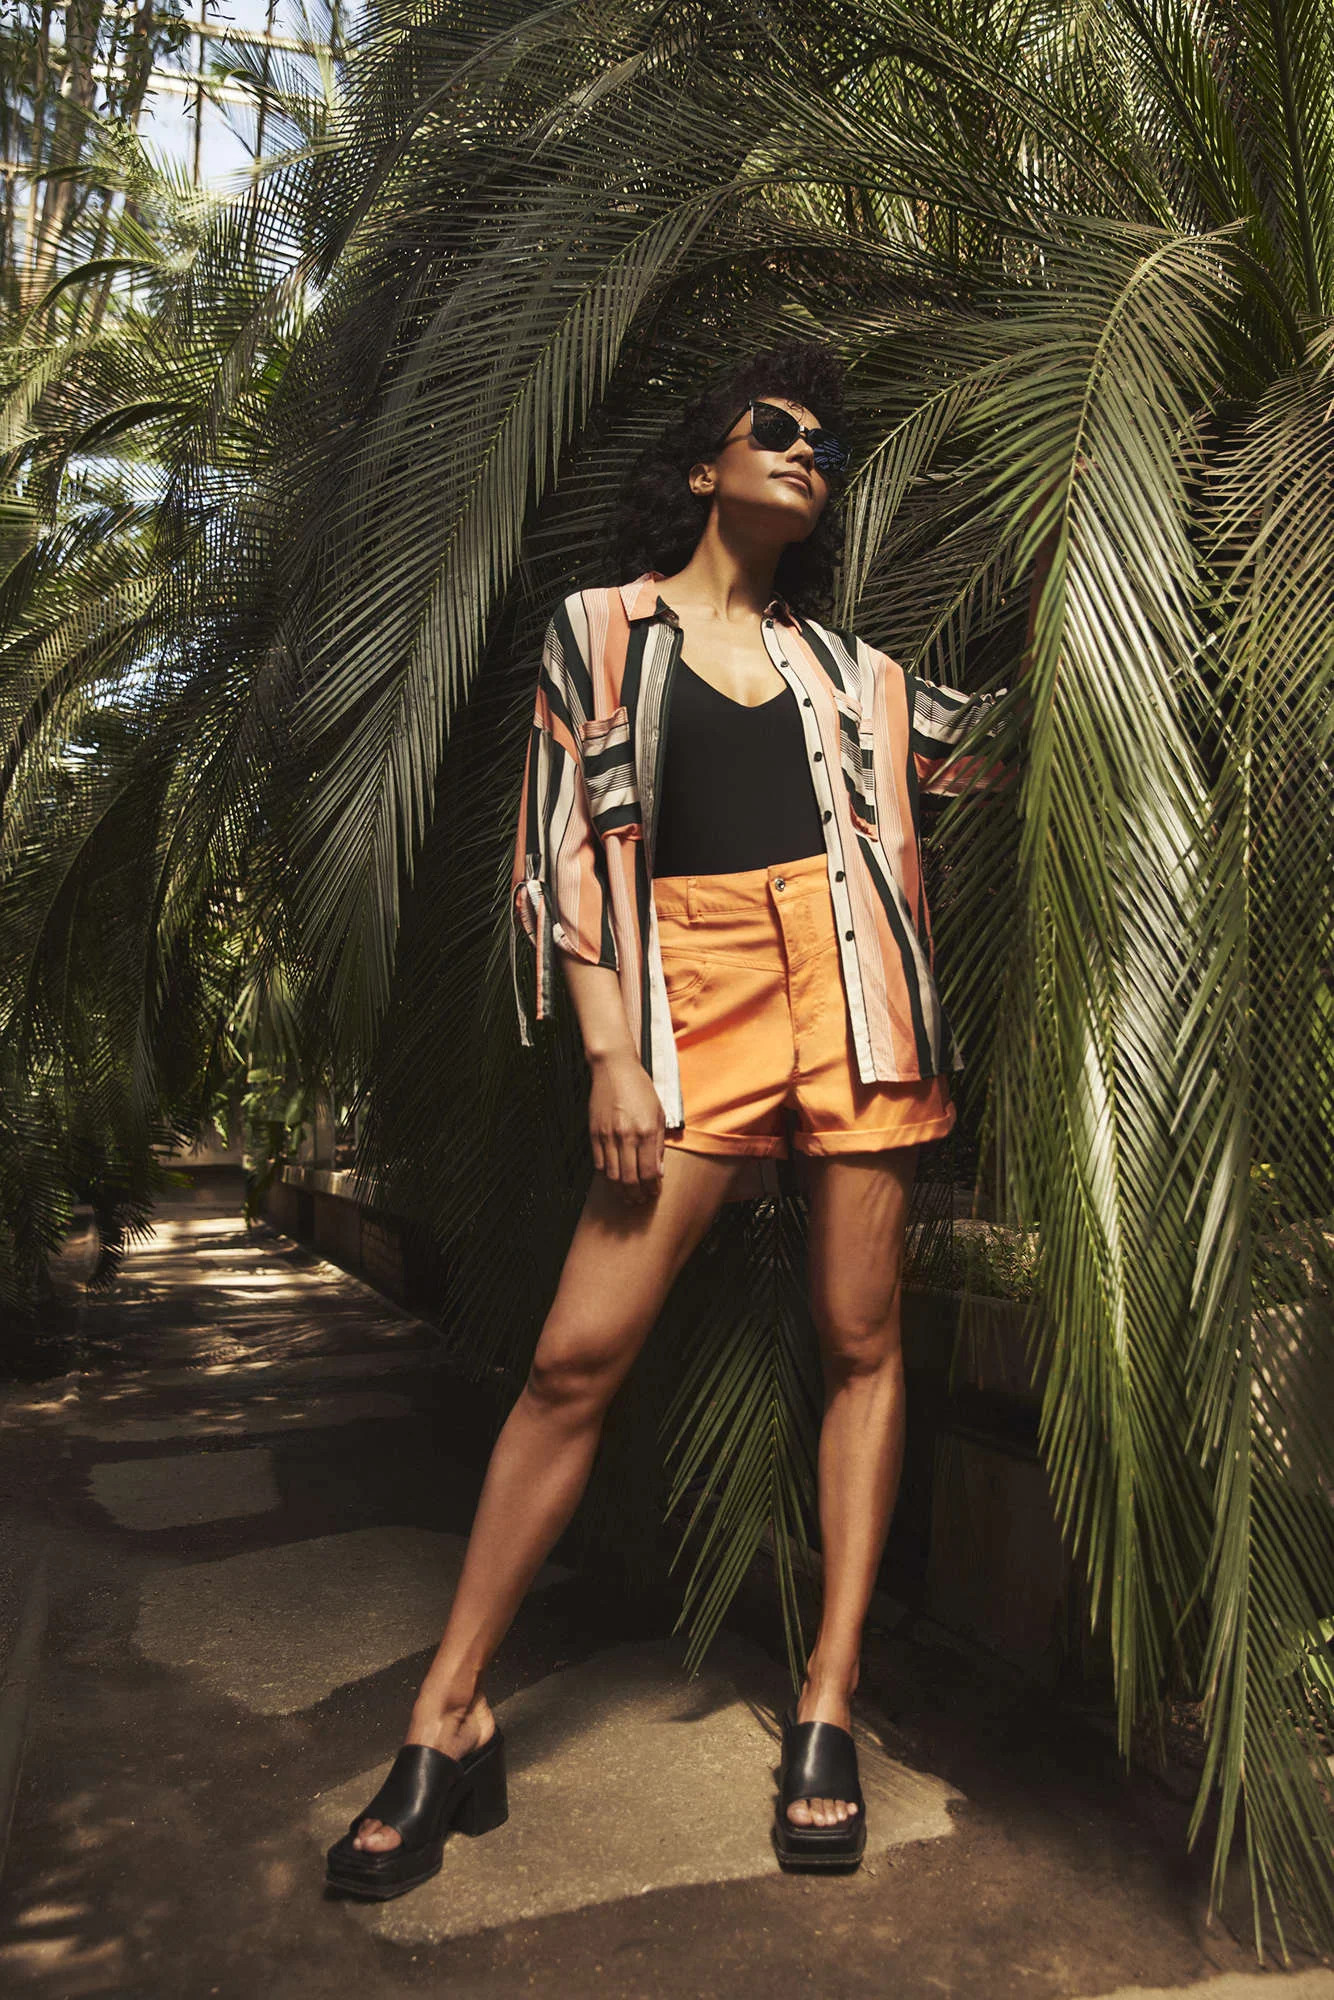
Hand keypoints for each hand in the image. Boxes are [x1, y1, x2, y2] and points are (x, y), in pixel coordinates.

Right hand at [587, 1051, 665, 1203]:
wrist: (614, 1069)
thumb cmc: (640, 1089)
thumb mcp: (659, 1114)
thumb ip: (658, 1145)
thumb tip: (658, 1172)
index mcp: (646, 1131)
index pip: (648, 1172)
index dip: (652, 1188)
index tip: (654, 1192)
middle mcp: (626, 1136)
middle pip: (629, 1178)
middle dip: (636, 1195)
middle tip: (640, 1201)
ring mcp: (607, 1135)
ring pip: (611, 1175)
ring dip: (620, 1190)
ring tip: (627, 1196)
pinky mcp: (594, 1133)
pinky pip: (598, 1163)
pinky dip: (606, 1176)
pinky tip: (613, 1180)